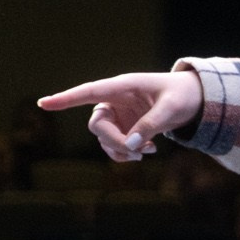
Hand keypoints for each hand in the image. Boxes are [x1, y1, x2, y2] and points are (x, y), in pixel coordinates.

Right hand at [38, 70, 203, 162]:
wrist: (195, 99)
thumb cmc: (183, 96)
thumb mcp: (171, 109)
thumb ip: (150, 126)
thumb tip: (131, 146)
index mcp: (123, 86)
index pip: (89, 92)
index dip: (66, 99)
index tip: (43, 103)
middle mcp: (115, 100)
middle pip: (97, 125)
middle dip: (114, 142)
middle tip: (139, 152)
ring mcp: (119, 115)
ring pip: (104, 139)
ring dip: (121, 151)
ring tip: (148, 152)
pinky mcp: (125, 127)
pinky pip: (115, 145)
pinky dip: (127, 153)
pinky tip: (147, 150)